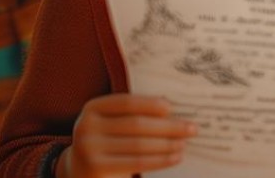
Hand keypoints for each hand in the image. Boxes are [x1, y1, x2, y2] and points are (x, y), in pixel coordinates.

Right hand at [59, 94, 195, 177]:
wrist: (82, 172)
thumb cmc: (109, 142)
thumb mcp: (114, 124)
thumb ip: (135, 114)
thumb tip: (173, 108)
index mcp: (92, 108)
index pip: (126, 102)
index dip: (150, 104)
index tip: (172, 108)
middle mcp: (86, 127)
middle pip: (136, 124)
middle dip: (169, 126)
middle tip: (192, 128)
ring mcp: (88, 149)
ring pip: (139, 145)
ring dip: (167, 144)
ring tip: (185, 143)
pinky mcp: (96, 168)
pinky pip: (136, 163)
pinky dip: (160, 160)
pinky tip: (176, 157)